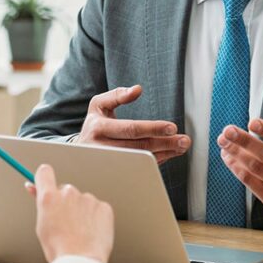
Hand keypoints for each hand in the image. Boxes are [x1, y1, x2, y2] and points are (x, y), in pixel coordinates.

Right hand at [24, 164, 113, 262]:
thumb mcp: (42, 226)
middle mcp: (69, 193)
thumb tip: (35, 189)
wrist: (81, 262)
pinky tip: (91, 232)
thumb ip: (41, 204)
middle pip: (65, 190)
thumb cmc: (60, 248)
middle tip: (65, 223)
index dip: (44, 178)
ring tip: (79, 233)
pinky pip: (97, 208)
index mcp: (49, 197)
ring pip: (82, 201)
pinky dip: (95, 218)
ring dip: (81, 212)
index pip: (44, 172)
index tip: (45, 184)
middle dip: (65, 202)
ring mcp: (88, 198)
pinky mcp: (103, 206)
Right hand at [76, 85, 190, 163]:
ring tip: (181, 147)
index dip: (153, 128)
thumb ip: (117, 95)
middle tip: (184, 140)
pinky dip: (157, 161)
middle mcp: (102, 148)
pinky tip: (169, 153)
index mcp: (98, 128)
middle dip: (165, 143)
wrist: (78, 153)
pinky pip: (140, 168)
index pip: (130, 129)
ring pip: (142, 160)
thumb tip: (137, 89)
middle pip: (140, 146)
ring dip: (165, 153)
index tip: (172, 127)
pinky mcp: (116, 173)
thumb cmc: (94, 125)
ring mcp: (109, 164)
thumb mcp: (98, 105)